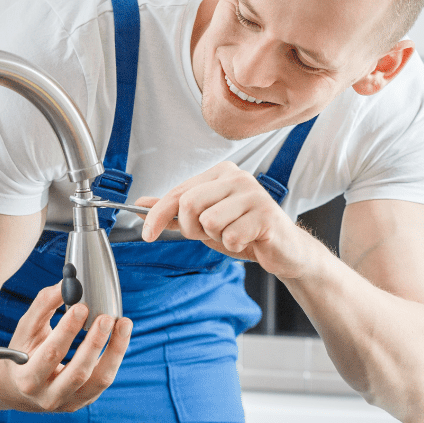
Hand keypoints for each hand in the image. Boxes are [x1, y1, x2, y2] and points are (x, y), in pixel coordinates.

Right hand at [5, 284, 132, 411]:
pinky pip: (105, 379)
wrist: (21, 388)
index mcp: (27, 380)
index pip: (50, 354)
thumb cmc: (24, 352)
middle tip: (106, 317)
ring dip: (114, 351)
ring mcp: (70, 402)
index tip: (81, 306)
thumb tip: (67, 283)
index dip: (67, 330)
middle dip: (95, 343)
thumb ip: (43, 305)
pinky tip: (120, 335)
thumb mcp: (26, 329)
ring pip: (99, 380)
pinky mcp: (86, 400)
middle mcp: (49, 397)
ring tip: (123, 324)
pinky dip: (115, 356)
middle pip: (78, 372)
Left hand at [137, 161, 318, 279]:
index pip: (177, 193)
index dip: (157, 215)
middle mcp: (237, 177)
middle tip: (210, 233)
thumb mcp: (202, 221)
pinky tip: (248, 239)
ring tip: (234, 234)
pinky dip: (235, 245)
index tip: (146, 234)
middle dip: (192, 228)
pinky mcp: (266, 214)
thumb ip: (173, 212)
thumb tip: (140, 204)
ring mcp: (254, 194)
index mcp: (220, 173)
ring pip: (209, 221)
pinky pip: (231, 236)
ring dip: (217, 237)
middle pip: (189, 204)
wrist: (283, 250)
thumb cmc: (242, 231)